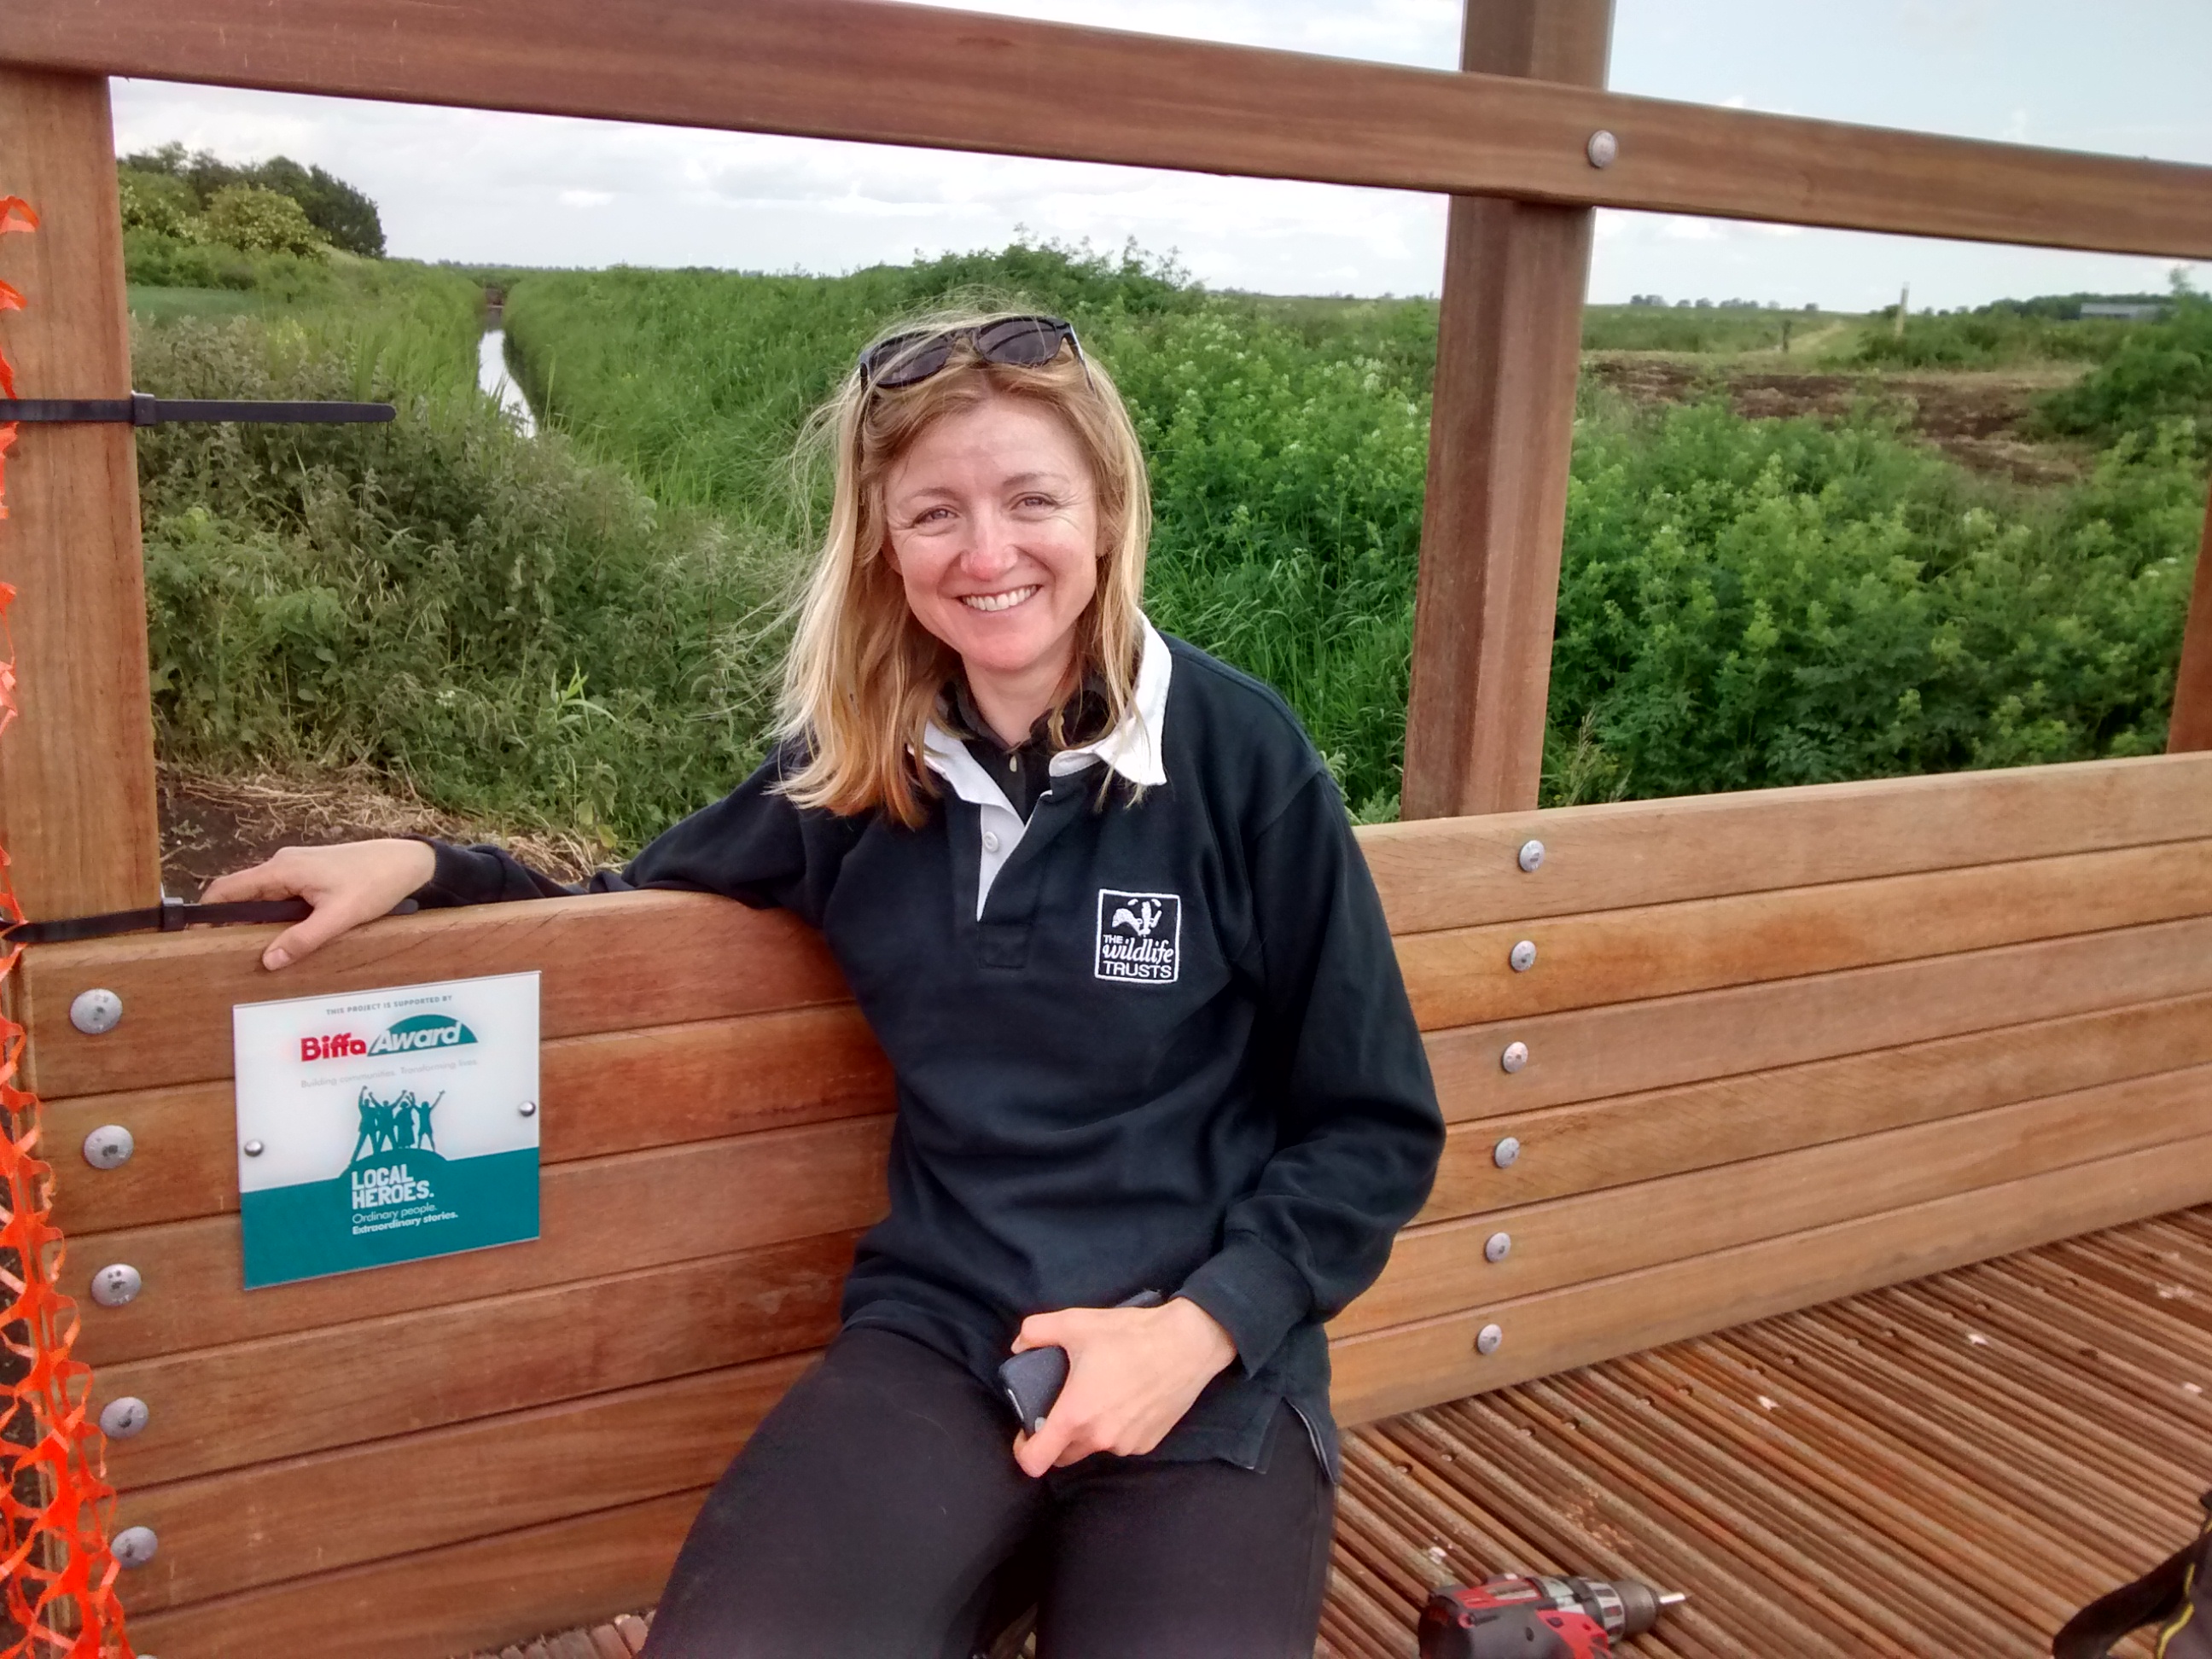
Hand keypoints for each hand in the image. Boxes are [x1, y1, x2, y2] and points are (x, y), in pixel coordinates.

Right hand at [203, 839, 436, 971]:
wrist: (407, 861)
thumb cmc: (375, 883)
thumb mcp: (339, 916)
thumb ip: (303, 939)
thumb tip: (267, 961)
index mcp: (281, 869)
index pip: (227, 890)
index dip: (207, 914)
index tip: (194, 940)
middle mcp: (282, 865)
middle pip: (242, 897)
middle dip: (231, 925)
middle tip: (225, 958)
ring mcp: (295, 868)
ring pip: (262, 899)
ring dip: (256, 923)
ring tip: (252, 955)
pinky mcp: (309, 875)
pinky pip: (280, 898)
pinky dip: (275, 918)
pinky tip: (283, 940)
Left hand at [1009, 1296, 1236, 1476]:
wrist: (1188, 1344)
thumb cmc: (1131, 1335)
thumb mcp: (1076, 1323)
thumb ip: (1036, 1331)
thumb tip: (1019, 1345)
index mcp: (1076, 1414)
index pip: (1036, 1460)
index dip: (1023, 1451)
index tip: (1026, 1433)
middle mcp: (1099, 1438)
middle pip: (1063, 1457)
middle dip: (1055, 1439)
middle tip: (1062, 1407)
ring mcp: (1126, 1444)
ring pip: (1093, 1449)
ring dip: (1088, 1433)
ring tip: (1097, 1398)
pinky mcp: (1148, 1443)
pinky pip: (1120, 1444)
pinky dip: (1115, 1430)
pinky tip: (1124, 1401)